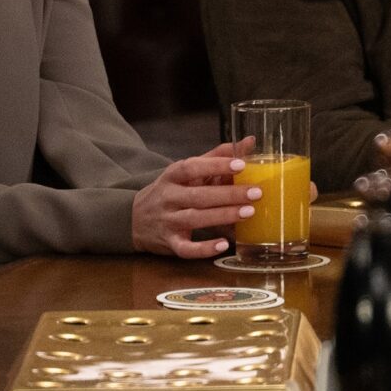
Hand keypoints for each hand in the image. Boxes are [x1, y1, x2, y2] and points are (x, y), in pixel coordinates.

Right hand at [133, 138, 263, 259]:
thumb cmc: (170, 192)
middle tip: (256, 193)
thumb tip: (249, 142)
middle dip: (228, 194)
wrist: (135, 219)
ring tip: (249, 212)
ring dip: (223, 216)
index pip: (192, 167)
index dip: (215, 165)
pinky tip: (223, 245)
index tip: (240, 164)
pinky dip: (204, 248)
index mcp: (172, 176)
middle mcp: (168, 197)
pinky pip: (186, 248)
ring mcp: (168, 221)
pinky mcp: (170, 243)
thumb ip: (216, 157)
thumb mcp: (185, 172)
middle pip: (198, 195)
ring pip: (195, 218)